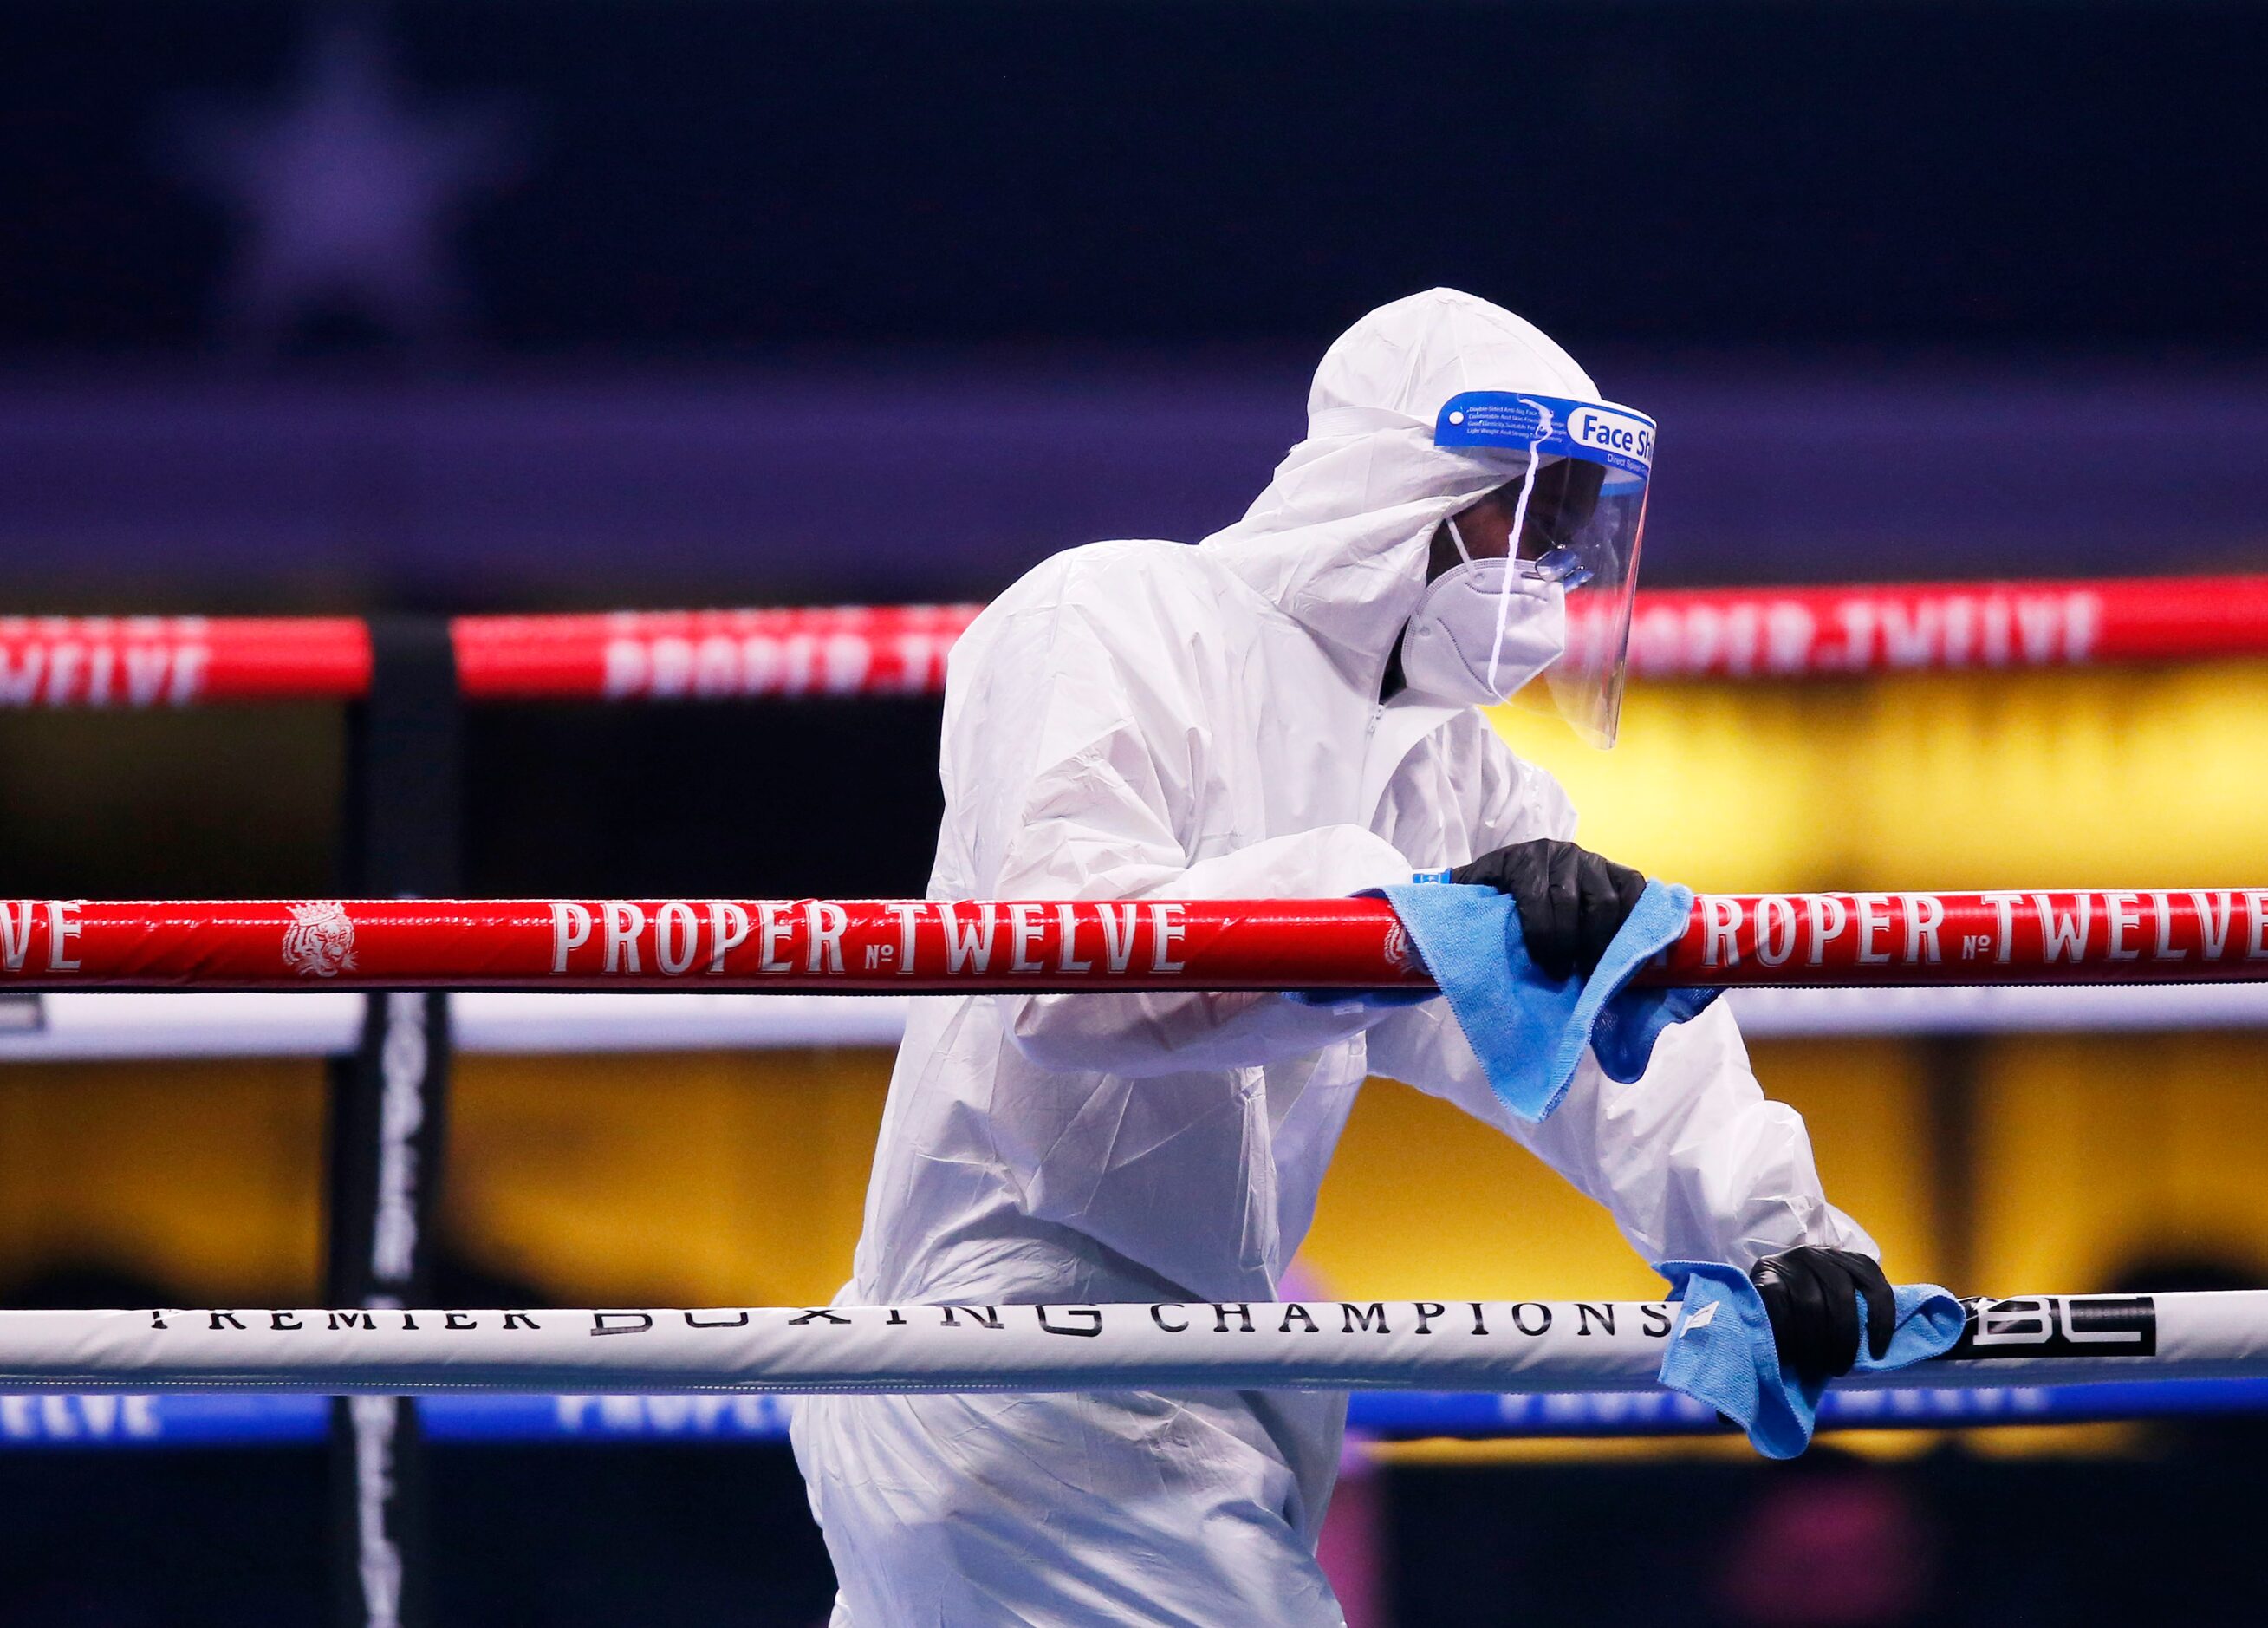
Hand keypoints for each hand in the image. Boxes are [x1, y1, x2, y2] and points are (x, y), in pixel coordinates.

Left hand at [1448, 838, 1646, 978]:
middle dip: (1574, 945)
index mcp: (1523, 860)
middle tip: (1572, 976)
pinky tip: (1630, 950)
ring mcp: (1594, 861)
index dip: (1546, 938)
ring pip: (1608, 903)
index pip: (1539, 899)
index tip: (1549, 970)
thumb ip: (1456, 905)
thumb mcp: (1473, 893)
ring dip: (1604, 942)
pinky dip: (1638, 921)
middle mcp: (1561, 854)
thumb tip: (1418, 934)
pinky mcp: (1620, 871)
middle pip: (1577, 903)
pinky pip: (1637, 894)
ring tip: (1596, 970)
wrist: (1525, 868)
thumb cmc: (1496, 892)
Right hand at [1750, 1246, 1895, 1382]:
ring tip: (1816, 1367)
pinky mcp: (1764, 1272)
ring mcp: (1788, 1261)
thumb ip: (1854, 1314)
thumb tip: (1877, 1353)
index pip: (1874, 1285)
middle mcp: (1816, 1254)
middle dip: (1844, 1339)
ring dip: (1815, 1343)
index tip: (1877, 1353)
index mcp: (1843, 1260)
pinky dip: (1788, 1335)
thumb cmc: (1803, 1313)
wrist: (1755, 1304)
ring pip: (1811, 1303)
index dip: (1882, 1321)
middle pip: (1841, 1296)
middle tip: (1839, 1368)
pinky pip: (1780, 1306)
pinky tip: (1790, 1355)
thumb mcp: (1832, 1305)